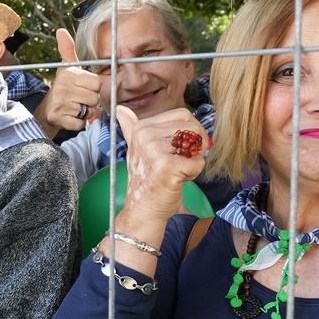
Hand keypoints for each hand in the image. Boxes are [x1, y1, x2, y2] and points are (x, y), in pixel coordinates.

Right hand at [35, 27, 103, 134]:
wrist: (46, 109)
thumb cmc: (63, 87)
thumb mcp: (67, 68)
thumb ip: (68, 50)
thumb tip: (61, 31)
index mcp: (68, 73)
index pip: (96, 83)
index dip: (93, 88)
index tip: (84, 88)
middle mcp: (62, 87)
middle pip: (94, 98)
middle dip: (90, 102)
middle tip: (79, 99)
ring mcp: (60, 103)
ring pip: (89, 111)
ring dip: (85, 113)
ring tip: (75, 107)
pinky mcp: (58, 118)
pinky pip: (81, 123)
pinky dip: (79, 123)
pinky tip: (71, 117)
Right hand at [111, 104, 209, 230]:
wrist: (143, 209)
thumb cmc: (146, 180)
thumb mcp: (136, 149)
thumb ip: (130, 127)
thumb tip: (120, 109)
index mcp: (141, 128)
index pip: (182, 114)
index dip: (191, 131)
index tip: (182, 148)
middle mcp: (146, 136)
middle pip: (192, 127)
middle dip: (194, 147)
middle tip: (180, 162)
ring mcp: (155, 150)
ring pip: (197, 145)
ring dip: (193, 161)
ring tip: (176, 172)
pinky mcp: (167, 166)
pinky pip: (197, 162)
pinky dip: (193, 173)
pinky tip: (178, 180)